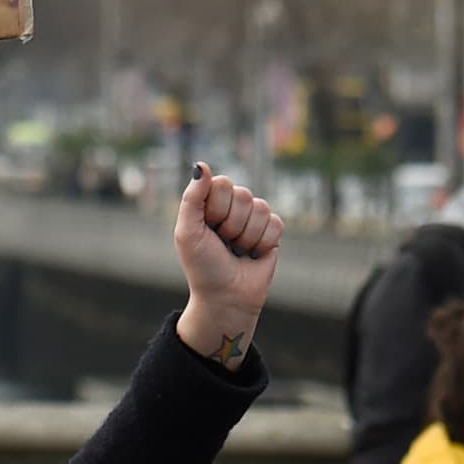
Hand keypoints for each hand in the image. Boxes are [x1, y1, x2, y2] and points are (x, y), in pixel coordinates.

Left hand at [173, 161, 285, 366]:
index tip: (208, 228)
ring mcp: (252, 218)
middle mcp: (231, 207)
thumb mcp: (188, 232)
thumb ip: (192, 197)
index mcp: (210, 202)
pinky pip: (275, 223)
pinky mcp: (271, 232)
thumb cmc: (202, 266)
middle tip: (223, 242)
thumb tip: (201, 165)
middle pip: (243, 195)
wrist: (226, 298)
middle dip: (232, 224)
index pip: (222, 183)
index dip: (216, 208)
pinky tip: (253, 254)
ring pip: (260, 209)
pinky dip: (263, 243)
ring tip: (237, 250)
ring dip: (247, 236)